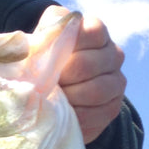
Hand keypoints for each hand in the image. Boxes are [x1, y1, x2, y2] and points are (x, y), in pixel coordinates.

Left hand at [42, 5, 126, 143]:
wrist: (54, 93)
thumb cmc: (45, 62)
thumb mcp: (41, 44)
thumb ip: (43, 38)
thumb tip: (32, 45)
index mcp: (96, 32)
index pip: (91, 32)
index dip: (65, 46)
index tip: (46, 58)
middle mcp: (113, 54)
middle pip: (87, 65)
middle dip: (60, 77)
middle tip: (42, 84)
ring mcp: (116, 82)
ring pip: (96, 91)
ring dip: (68, 97)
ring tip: (50, 99)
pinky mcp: (112, 107)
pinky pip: (96, 114)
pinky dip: (74, 116)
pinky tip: (61, 114)